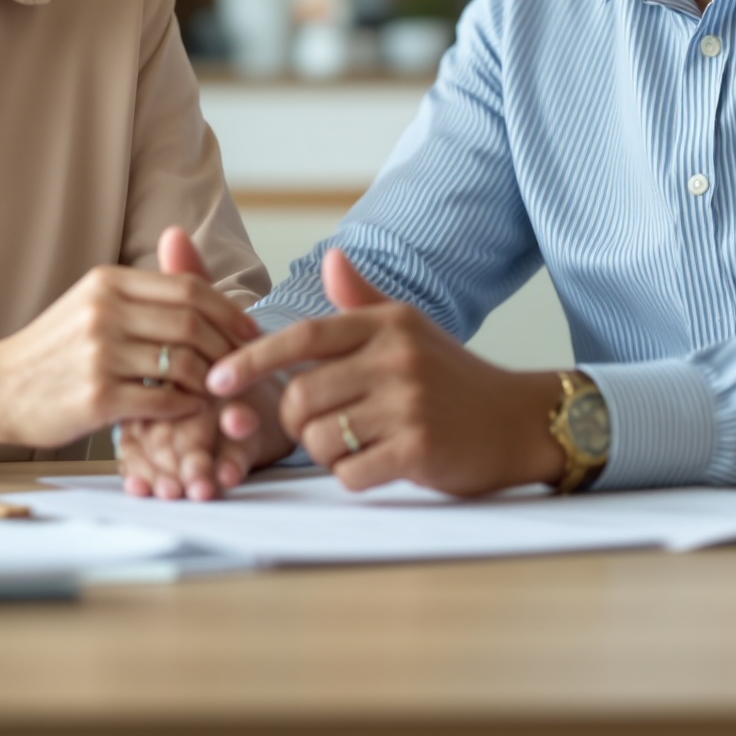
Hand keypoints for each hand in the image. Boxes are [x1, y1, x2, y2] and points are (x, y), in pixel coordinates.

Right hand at [118, 230, 294, 499]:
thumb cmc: (53, 349)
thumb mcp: (91, 303)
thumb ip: (141, 293)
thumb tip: (201, 283)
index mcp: (109, 282)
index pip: (190, 288)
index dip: (229, 311)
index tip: (250, 331)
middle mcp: (105, 311)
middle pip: (193, 322)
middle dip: (228, 346)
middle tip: (243, 366)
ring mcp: (99, 355)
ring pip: (183, 363)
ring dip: (211, 380)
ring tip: (218, 390)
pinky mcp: (97, 399)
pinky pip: (163, 401)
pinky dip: (187, 406)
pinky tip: (191, 409)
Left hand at [204, 248, 564, 496]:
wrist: (518, 421)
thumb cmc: (454, 377)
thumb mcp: (410, 330)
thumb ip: (363, 301)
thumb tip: (329, 260)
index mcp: (387, 324)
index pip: (304, 335)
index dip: (253, 358)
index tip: (217, 379)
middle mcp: (395, 357)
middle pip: (301, 396)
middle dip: (297, 421)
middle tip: (323, 426)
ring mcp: (408, 403)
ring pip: (320, 438)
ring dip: (327, 452)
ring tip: (359, 443)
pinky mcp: (418, 448)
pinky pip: (350, 472)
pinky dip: (353, 475)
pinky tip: (380, 464)